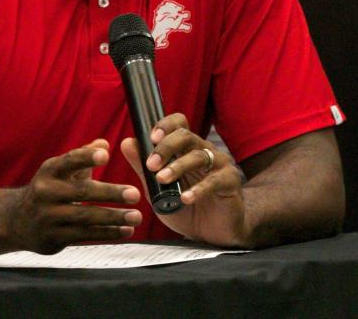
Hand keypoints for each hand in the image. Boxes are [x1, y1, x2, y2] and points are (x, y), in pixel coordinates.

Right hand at [9, 139, 141, 253]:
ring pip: (85, 217)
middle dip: (111, 193)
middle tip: (135, 193)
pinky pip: (84, 235)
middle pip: (82, 192)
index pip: (69, 161)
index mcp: (49, 171)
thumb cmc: (50, 189)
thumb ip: (83, 156)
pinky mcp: (53, 238)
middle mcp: (46, 192)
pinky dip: (107, 233)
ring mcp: (48, 217)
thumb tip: (104, 144)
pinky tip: (126, 230)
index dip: (86, 157)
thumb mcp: (61, 170)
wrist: (18, 221)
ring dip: (114, 217)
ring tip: (137, 216)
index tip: (106, 155)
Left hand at [121, 114, 244, 245]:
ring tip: (162, 179)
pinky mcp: (230, 182)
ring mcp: (219, 165)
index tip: (151, 137)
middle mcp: (204, 151)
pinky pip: (214, 181)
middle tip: (151, 164)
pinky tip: (185, 198)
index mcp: (186, 149)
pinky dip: (198, 189)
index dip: (165, 125)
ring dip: (178, 166)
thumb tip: (127, 143)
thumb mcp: (158, 190)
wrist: (213, 233)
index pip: (179, 124)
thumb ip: (142, 168)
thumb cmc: (186, 209)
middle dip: (166, 147)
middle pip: (186, 135)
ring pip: (199, 156)